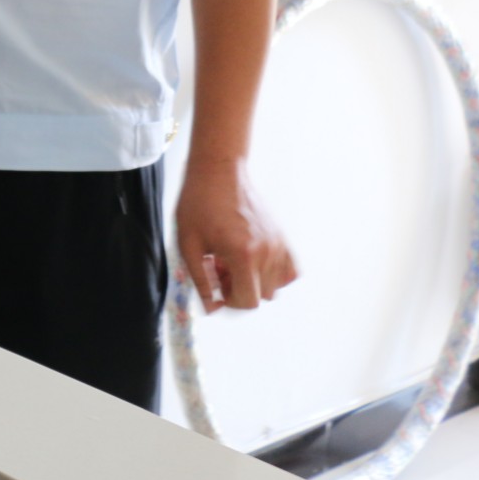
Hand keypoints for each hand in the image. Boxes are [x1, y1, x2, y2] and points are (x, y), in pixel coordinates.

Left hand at [174, 157, 297, 311]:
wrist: (217, 171)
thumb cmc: (197, 204)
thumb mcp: (188, 244)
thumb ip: (201, 280)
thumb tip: (212, 308)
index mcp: (243, 254)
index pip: (248, 301)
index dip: (229, 301)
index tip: (216, 287)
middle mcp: (267, 251)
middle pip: (262, 296)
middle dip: (239, 291)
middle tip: (220, 270)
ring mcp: (278, 243)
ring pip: (277, 286)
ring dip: (256, 282)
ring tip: (234, 263)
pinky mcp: (282, 236)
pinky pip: (290, 269)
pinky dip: (275, 273)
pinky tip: (254, 261)